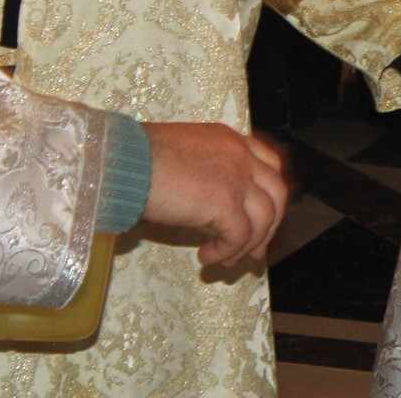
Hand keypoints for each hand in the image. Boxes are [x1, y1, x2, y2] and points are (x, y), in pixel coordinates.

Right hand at [140, 123, 288, 265]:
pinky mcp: (226, 202)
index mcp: (230, 139)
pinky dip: (227, 252)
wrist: (123, 162)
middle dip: (270, 225)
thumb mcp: (183, 154)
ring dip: (248, 245)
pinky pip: (240, 235)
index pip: (270, 164)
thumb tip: (208, 203)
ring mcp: (237, 178)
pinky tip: (206, 258)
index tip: (262, 217)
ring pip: (264, 218)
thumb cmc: (138, 158)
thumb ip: (205, 169)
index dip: (270, 194)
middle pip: (277, 192)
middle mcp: (241, 155)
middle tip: (255, 250)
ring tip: (228, 261)